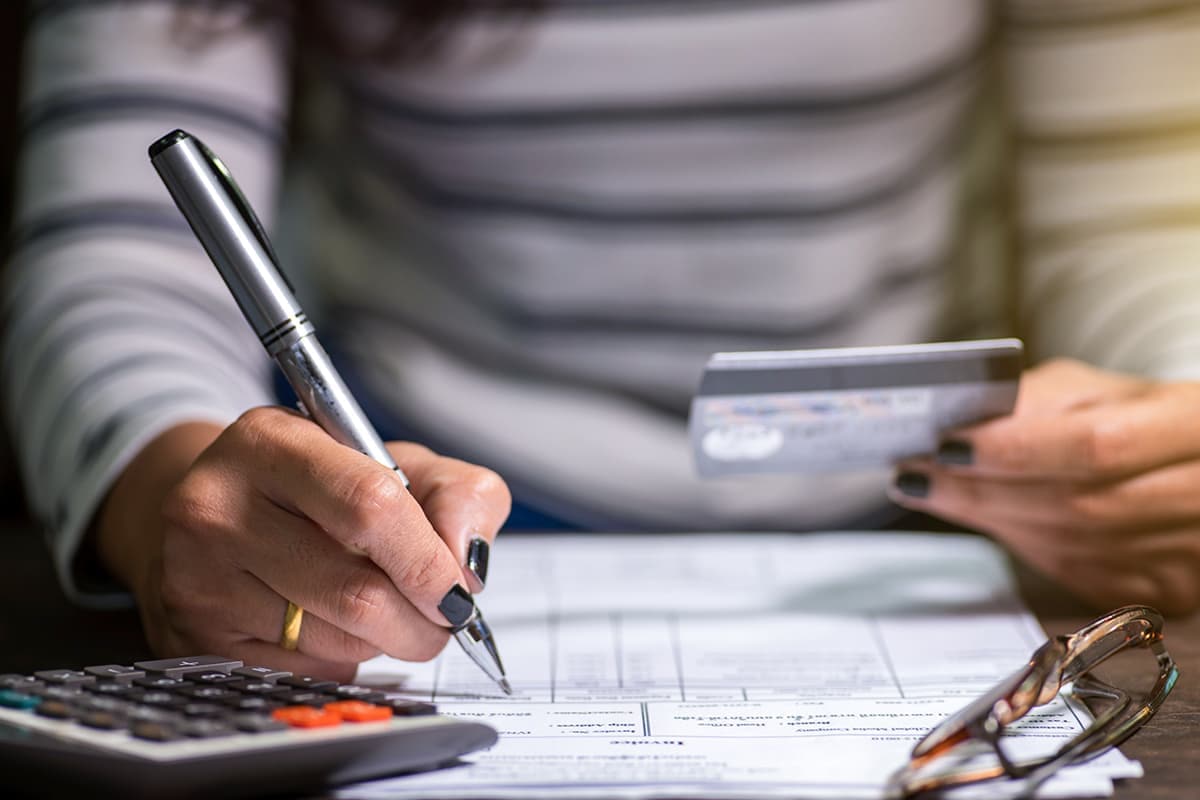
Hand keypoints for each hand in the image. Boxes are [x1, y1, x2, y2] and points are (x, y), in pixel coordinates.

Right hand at [95, 407, 510, 680]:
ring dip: (386, 641)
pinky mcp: (198, 635)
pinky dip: (344, 658)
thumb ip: (458, 495)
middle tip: (441, 618)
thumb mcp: (396, 463)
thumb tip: (466, 563)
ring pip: (335, 639)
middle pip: (356, 590)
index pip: (370, 506)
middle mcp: (219, 505)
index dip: (426, 560)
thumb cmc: (320, 487)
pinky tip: (335, 626)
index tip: (457, 589)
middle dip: (421, 619)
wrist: (219, 512)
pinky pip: (304, 670)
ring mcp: (199, 575)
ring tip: (388, 613)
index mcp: (272, 442)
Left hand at [888, 358, 1199, 614]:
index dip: (1014, 451)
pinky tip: (985, 519)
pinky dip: (1021, 545)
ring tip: (931, 491)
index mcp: (1191, 425)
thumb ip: (1032, 402)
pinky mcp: (1166, 591)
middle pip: (1074, 505)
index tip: (945, 446)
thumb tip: (955, 425)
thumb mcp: (1091, 390)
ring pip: (1069, 546)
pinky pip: (1074, 574)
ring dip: (990, 520)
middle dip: (980, 491)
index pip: (1094, 446)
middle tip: (912, 475)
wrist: (1190, 466)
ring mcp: (1188, 553)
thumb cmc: (1131, 416)